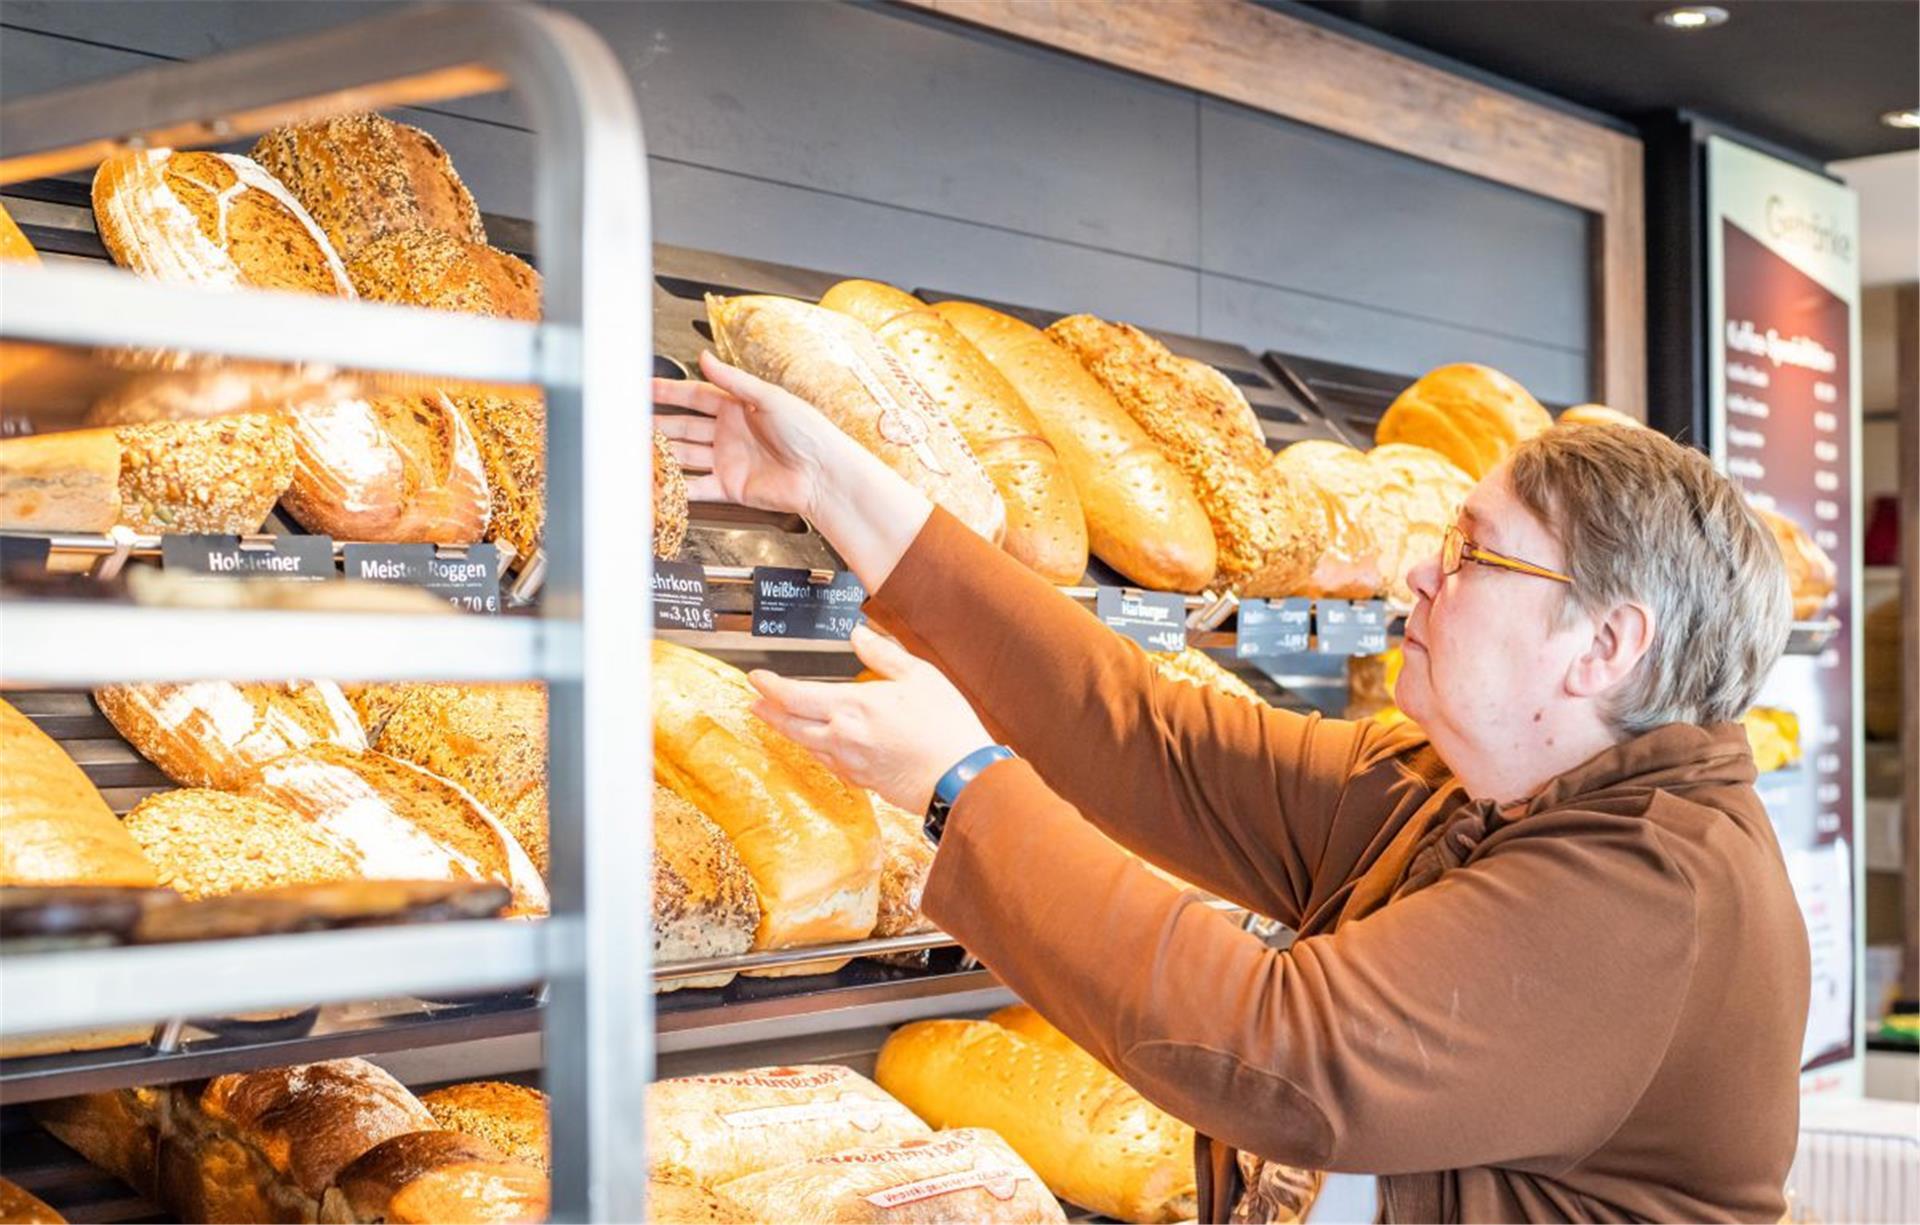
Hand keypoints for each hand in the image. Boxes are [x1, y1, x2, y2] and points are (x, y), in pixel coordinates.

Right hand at [653, 351, 867, 519]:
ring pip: (685, 456)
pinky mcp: (729, 486)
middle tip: (630, 423)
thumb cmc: (808, 432)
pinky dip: (676, 488)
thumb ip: (732, 380)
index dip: (668, 392)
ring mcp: (728, 460)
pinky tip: (658, 484)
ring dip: (662, 454)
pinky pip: (696, 486)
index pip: (694, 396)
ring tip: (636, 452)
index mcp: (738, 407)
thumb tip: (705, 358)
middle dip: (658, 425)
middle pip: (684, 427)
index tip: (643, 389)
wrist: (822, 474)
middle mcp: (730, 433)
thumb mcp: (768, 397)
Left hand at [748, 625, 993, 813]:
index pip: (794, 696)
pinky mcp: (862, 780)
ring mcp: (850, 762)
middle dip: (768, 711)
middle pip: (791, 724)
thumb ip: (883, 654)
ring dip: (787, 731)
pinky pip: (827, 763)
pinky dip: (814, 750)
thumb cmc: (945, 726)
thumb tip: (858, 635)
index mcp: (853, 706)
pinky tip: (816, 746)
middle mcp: (842, 736)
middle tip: (754, 702)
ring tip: (777, 721)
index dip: (770, 686)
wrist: (959, 778)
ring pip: (805, 745)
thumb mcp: (919, 675)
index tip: (756, 677)